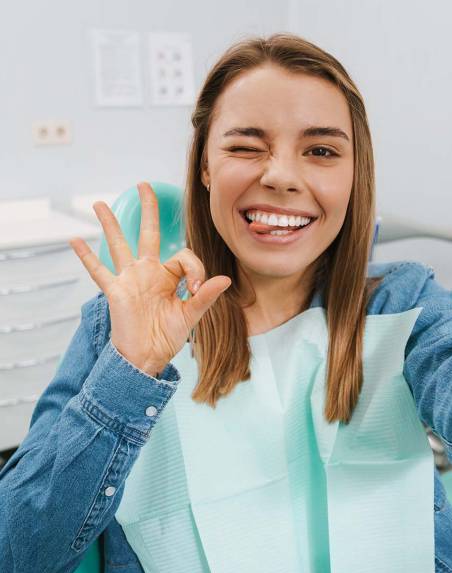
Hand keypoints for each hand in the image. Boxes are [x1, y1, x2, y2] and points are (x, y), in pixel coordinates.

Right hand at [69, 182, 230, 376]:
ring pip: (119, 245)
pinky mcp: (116, 292)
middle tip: (144, 185)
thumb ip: (205, 296)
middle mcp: (148, 272)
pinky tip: (73, 239)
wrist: (148, 357)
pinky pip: (98, 271)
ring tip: (99, 203)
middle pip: (148, 233)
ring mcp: (130, 280)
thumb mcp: (191, 315)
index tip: (197, 287)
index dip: (194, 267)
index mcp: (169, 276)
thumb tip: (225, 279)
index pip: (183, 255)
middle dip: (148, 209)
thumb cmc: (169, 336)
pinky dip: (86, 256)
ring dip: (110, 224)